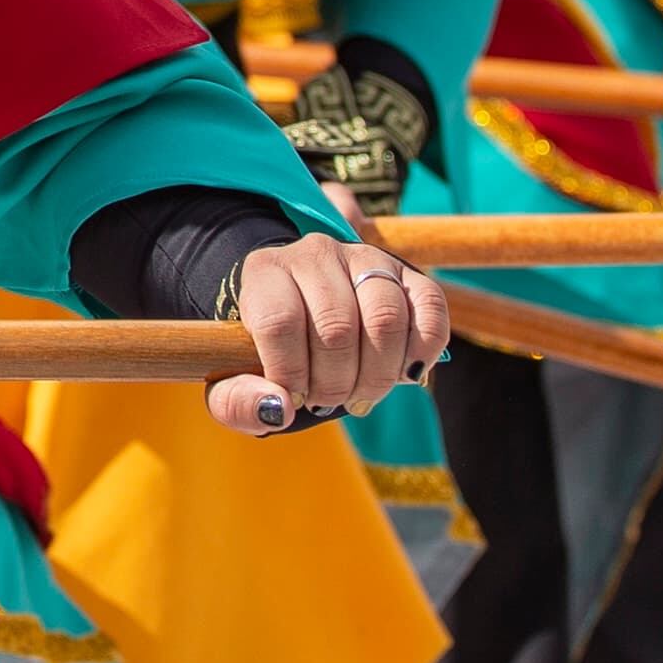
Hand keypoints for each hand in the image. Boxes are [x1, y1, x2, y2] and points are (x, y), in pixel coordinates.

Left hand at [209, 233, 445, 435]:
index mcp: (264, 271)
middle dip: (335, 383)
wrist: (298, 321)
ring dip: (377, 374)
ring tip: (360, 393)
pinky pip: (430, 305)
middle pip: (336, 326)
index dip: (290, 372)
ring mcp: (363, 257)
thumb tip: (279, 409)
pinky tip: (405, 374)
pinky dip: (424, 349)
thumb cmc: (262, 355)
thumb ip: (237, 402)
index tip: (293, 397)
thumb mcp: (232, 383)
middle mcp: (314, 253)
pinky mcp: (405, 273)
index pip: (280, 321)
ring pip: (385, 317)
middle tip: (326, 401)